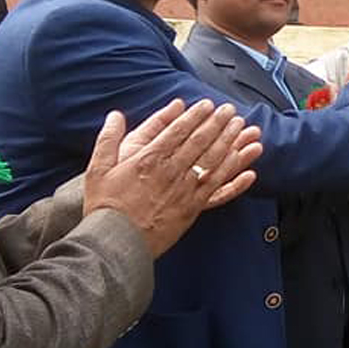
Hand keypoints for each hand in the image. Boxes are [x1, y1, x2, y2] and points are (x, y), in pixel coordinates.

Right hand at [83, 99, 261, 256]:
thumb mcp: (98, 168)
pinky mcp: (192, 210)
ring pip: (215, 163)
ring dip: (233, 144)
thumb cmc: (105, 206)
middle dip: (219, 124)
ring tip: (246, 131)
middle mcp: (172, 171)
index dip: (196, 115)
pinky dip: (236, 182)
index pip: (179, 130)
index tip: (209, 105)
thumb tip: (116, 115)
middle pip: (201, 142)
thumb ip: (108, 139)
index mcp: (150, 158)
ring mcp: (185, 191)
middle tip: (231, 111)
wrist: (115, 242)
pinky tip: (250, 172)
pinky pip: (219, 192)